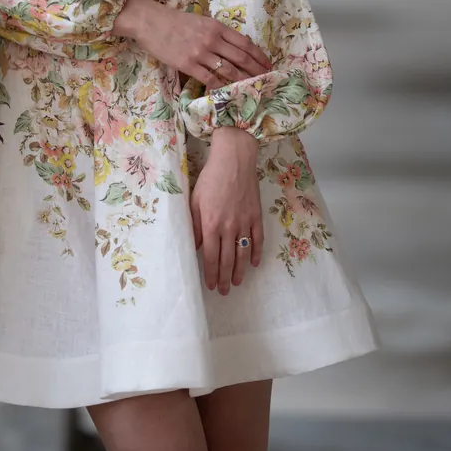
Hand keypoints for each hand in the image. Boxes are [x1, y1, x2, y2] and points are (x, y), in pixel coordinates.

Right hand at [112, 0, 271, 89]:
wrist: (150, 22)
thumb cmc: (174, 21)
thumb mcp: (200, 21)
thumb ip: (217, 32)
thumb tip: (233, 46)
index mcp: (216, 27)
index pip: (245, 43)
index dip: (258, 55)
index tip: (267, 64)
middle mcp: (212, 40)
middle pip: (241, 58)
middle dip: (256, 70)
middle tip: (267, 79)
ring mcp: (200, 53)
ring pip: (228, 70)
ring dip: (242, 81)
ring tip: (251, 89)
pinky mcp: (188, 64)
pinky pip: (209, 79)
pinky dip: (220, 87)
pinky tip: (227, 93)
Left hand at [190, 126, 263, 292]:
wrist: (234, 159)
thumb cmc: (211, 178)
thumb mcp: (195, 200)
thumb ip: (194, 225)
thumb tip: (192, 247)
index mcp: (211, 224)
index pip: (211, 257)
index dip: (211, 273)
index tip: (211, 286)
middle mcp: (229, 227)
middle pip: (228, 259)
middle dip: (225, 278)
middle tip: (224, 291)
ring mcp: (245, 222)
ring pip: (243, 253)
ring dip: (241, 271)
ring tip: (237, 283)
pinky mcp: (256, 216)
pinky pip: (258, 240)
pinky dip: (257, 253)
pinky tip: (254, 263)